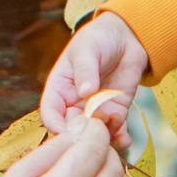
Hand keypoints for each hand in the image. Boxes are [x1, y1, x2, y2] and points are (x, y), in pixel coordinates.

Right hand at [39, 11, 146, 142]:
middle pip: (71, 129)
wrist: (126, 36)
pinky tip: (126, 139)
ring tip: (114, 135)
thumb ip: (85, 70)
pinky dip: (119, 139)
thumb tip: (85, 91)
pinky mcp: (116, 111)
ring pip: (93, 134)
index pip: (50, 112)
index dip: (55, 124)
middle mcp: (74, 103)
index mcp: (59, 88)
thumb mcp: (87, 49)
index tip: (66, 132)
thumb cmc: (98, 38)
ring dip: (102, 139)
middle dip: (81, 135)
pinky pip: (115, 131)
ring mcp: (96, 110)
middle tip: (94, 133)